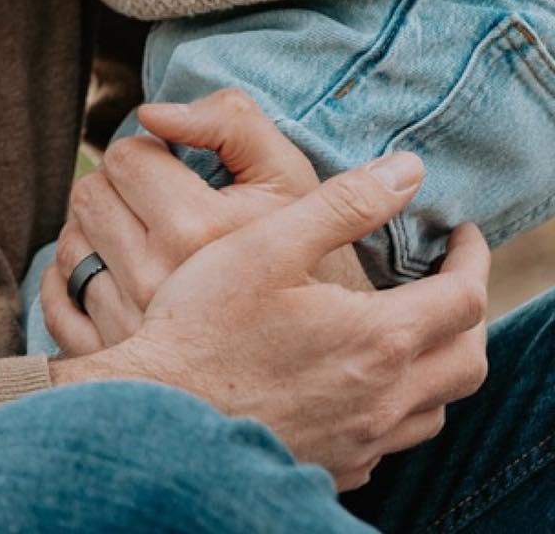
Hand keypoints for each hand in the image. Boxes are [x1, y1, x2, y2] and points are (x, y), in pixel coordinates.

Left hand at [43, 90, 339, 355]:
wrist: (324, 354)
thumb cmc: (306, 249)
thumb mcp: (286, 171)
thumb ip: (229, 120)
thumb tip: (149, 113)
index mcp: (201, 232)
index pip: (128, 158)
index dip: (151, 155)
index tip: (180, 176)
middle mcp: (160, 285)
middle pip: (90, 196)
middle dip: (119, 189)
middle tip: (159, 207)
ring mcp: (130, 329)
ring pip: (70, 245)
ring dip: (98, 234)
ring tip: (146, 245)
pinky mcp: (110, 361)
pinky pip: (57, 301)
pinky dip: (73, 283)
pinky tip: (116, 279)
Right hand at [51, 153, 488, 490]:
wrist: (164, 415)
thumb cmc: (208, 324)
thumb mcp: (270, 243)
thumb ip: (344, 203)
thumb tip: (407, 171)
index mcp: (379, 338)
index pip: (463, 297)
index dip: (470, 259)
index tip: (461, 234)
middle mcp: (385, 398)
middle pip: (467, 359)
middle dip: (468, 313)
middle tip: (452, 278)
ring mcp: (363, 440)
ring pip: (436, 408)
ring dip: (440, 365)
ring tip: (415, 329)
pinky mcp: (338, 465)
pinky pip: (393, 440)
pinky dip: (400, 407)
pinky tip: (364, 383)